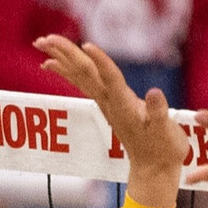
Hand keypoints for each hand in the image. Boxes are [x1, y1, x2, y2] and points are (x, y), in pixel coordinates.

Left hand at [36, 34, 186, 207]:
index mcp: (125, 105)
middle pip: (84, 73)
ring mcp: (106, 103)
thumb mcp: (166, 130)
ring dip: (61, 58)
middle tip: (44, 39)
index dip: (100, 61)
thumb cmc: (163, 148)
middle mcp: (110, 102)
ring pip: (79, 76)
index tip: (87, 45)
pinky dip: (66, 71)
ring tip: (42, 43)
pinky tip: (51, 64)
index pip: (110, 78)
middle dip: (65, 54)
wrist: (153, 168)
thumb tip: (154, 92)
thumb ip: (158, 111)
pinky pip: (82, 83)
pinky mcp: (107, 105)